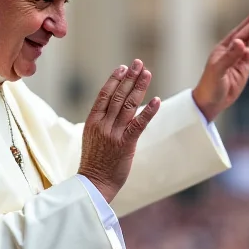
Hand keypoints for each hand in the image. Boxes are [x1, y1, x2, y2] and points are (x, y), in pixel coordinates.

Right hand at [78, 59, 160, 201]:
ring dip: (139, 87)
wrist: (94, 185)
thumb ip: (102, 122)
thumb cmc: (95, 163)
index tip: (123, 68)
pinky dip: (148, 111)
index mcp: (93, 122)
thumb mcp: (92, 138)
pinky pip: (139, 124)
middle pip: (118, 95)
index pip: (104, 95)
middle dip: (130, 78)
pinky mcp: (126, 144)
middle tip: (139, 63)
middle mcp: (103, 124)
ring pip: (128, 105)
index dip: (114, 79)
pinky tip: (157, 100)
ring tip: (147, 73)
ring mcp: (114, 134)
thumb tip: (114, 108)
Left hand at [192, 10, 248, 121]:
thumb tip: (241, 42)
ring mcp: (238, 59)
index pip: (238, 35)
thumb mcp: (219, 70)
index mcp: (221, 49)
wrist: (210, 102)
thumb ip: (230, 56)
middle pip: (245, 35)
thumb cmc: (210, 86)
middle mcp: (230, 51)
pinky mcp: (244, 67)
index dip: (248, 25)